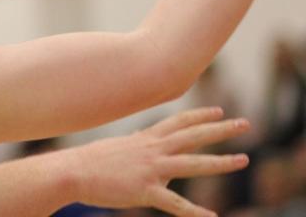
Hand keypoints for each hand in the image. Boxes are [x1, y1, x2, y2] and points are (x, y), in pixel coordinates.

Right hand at [69, 107, 248, 215]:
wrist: (72, 171)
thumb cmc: (91, 161)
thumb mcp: (118, 148)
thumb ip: (137, 148)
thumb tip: (145, 149)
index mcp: (145, 139)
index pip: (179, 122)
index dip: (200, 116)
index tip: (218, 112)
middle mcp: (152, 150)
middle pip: (193, 136)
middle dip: (221, 129)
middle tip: (245, 124)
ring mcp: (150, 169)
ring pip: (193, 163)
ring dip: (221, 162)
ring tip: (244, 159)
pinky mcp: (145, 191)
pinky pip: (176, 204)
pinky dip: (196, 213)